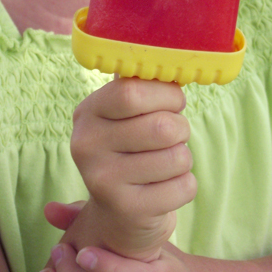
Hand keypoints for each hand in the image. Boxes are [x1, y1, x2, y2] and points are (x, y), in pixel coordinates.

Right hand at [70, 77, 196, 259]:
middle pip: (161, 126)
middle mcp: (86, 146)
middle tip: (173, 135)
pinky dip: (185, 185)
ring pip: (178, 156)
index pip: (131, 92)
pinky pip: (184, 186)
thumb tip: (177, 57)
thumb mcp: (126, 116)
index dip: (165, 94)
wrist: (119, 214)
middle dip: (180, 128)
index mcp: (86, 113)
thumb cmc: (132, 148)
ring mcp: (103, 181)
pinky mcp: (127, 210)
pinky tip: (165, 188)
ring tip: (165, 162)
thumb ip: (143, 86)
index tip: (173, 102)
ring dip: (183, 158)